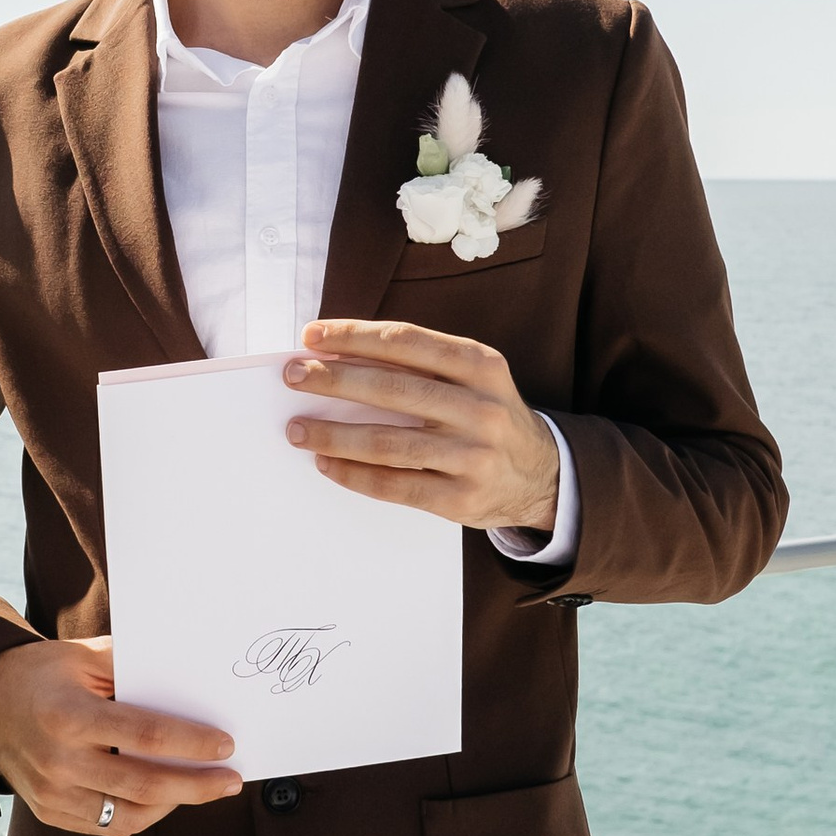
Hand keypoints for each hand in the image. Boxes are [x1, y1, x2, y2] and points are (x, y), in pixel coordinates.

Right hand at [0, 635, 240, 835]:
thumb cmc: (41, 674)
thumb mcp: (81, 656)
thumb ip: (130, 667)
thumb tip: (188, 677)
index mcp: (68, 717)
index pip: (143, 736)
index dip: (190, 743)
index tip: (226, 745)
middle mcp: (58, 761)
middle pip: (143, 784)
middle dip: (196, 785)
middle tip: (232, 780)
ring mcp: (52, 793)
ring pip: (127, 815)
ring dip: (173, 804)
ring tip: (204, 789)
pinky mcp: (49, 812)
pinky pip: (107, 825)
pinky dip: (142, 814)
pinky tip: (165, 798)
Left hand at [284, 319, 560, 532]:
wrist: (542, 475)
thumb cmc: (487, 415)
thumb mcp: (474, 378)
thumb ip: (420, 365)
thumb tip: (337, 358)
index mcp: (481, 366)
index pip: (407, 341)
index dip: (354, 336)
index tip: (312, 336)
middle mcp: (480, 408)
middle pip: (392, 389)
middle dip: (333, 380)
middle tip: (293, 376)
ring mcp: (473, 456)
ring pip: (387, 442)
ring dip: (333, 434)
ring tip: (297, 428)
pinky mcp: (461, 499)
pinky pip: (395, 486)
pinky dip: (354, 475)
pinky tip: (327, 464)